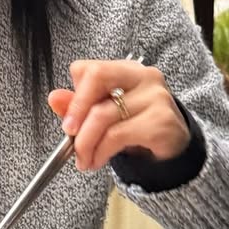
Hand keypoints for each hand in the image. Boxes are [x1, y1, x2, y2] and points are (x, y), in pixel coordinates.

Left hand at [48, 60, 189, 171]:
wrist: (174, 147)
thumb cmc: (137, 126)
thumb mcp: (106, 115)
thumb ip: (79, 105)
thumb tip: (54, 98)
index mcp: (125, 70)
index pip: (89, 68)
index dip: (74, 96)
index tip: (68, 122)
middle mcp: (143, 76)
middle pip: (97, 76)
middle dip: (77, 109)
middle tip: (69, 135)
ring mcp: (155, 97)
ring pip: (103, 114)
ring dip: (86, 143)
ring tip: (83, 160)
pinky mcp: (161, 121)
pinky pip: (118, 135)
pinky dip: (101, 151)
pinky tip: (98, 160)